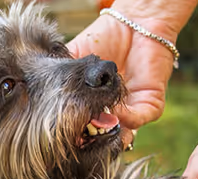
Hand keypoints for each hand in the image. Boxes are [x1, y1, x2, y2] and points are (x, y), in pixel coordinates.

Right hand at [67, 14, 175, 129]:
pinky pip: (140, 119)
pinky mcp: (151, 104)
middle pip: (103, 137)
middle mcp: (113, 112)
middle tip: (82, 134)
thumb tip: (46, 108)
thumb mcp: (71, 62)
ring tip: (99, 129)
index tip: (65, 136)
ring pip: (122, 135)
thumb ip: (60, 81)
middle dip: (93, 137)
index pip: (85, 128)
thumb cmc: (101, 40)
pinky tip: (117, 112)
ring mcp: (132, 110)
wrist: (133, 22)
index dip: (76, 134)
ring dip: (110, 135)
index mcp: (94, 105)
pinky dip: (128, 120)